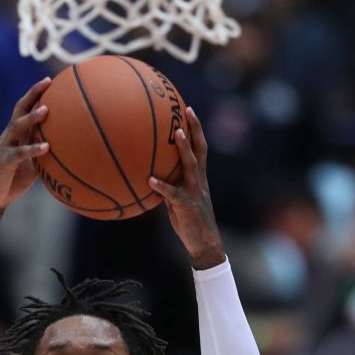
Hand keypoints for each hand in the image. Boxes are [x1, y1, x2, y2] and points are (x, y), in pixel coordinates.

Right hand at [0, 78, 51, 213]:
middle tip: (46, 82)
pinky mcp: (3, 162)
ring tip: (46, 110)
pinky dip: (32, 149)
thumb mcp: (34, 163)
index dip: (35, 93)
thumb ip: (47, 153)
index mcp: (17, 134)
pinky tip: (46, 147)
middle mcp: (9, 136)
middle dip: (32, 94)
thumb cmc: (15, 179)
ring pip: (17, 127)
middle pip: (19, 109)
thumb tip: (72, 149)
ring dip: (31, 118)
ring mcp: (5, 147)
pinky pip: (18, 153)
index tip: (50, 80)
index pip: (25, 108)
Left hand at [148, 107, 224, 269]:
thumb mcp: (179, 200)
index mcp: (199, 178)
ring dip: (184, 149)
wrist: (205, 244)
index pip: (200, 148)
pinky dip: (161, 187)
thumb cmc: (189, 222)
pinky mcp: (186, 206)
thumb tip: (149, 175)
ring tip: (176, 133)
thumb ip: (169, 186)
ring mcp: (195, 192)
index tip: (189, 110)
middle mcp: (199, 181)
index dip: (196, 129)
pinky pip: (172, 194)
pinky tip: (149, 180)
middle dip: (195, 129)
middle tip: (187, 110)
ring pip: (191, 166)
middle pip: (200, 149)